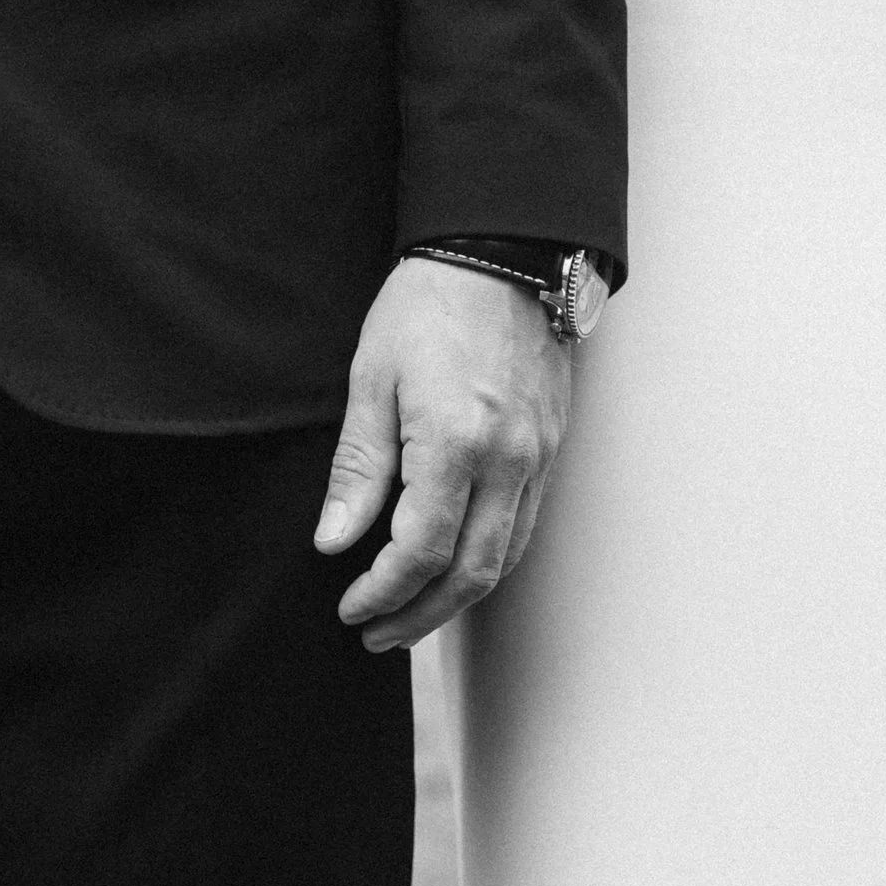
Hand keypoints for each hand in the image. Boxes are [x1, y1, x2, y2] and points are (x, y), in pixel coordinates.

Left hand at [314, 256, 570, 652]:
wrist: (501, 251)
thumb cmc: (428, 304)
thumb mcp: (372, 377)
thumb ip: (358, 467)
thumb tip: (334, 542)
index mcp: (456, 443)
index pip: (419, 552)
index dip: (382, 592)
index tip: (349, 607)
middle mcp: (508, 459)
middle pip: (471, 574)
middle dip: (419, 616)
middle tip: (375, 634)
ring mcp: (538, 455)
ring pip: (505, 558)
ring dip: (456, 598)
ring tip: (409, 612)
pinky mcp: (550, 446)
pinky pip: (524, 524)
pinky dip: (487, 558)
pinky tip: (453, 562)